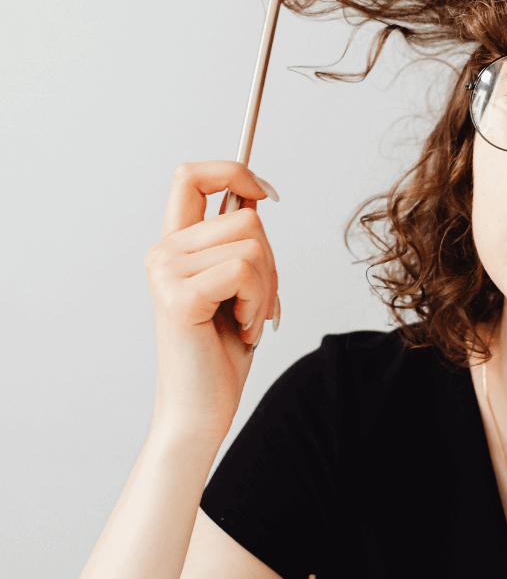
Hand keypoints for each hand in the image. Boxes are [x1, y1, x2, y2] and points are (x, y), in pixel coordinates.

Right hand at [144, 161, 279, 446]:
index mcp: (175, 244)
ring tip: (246, 316)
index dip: (233, 171)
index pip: (191, 175)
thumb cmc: (223, 348)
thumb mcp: (237, 281)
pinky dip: (258, 301)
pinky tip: (241, 327)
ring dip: (267, 286)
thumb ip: (238, 239)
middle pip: (247, 217)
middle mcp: (163, 252)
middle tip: (256, 302)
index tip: (265, 193)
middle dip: (272, 261)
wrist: (202, 407)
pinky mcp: (178, 297)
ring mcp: (166, 272)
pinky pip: (245, 270)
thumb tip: (255, 195)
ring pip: (253, 244)